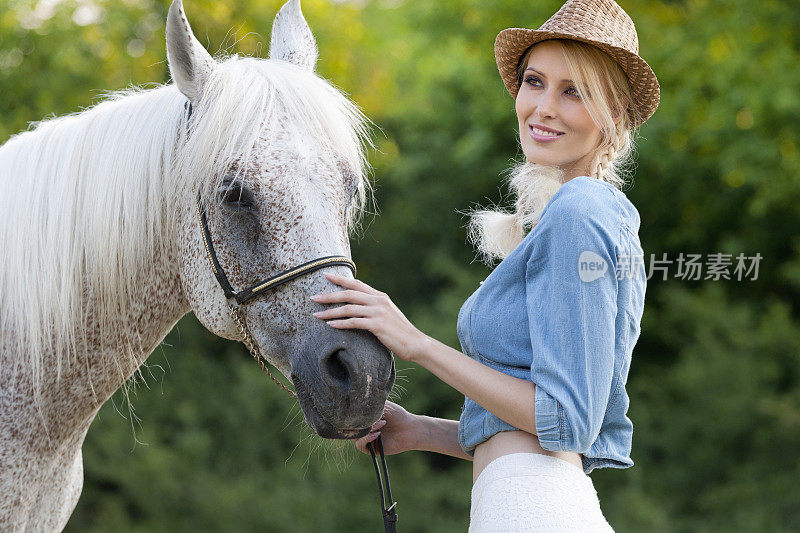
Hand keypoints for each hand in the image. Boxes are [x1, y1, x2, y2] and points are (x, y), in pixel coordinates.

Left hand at [310, 273, 428, 361]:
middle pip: (349, 294)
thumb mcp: (387, 314)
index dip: (340, 279)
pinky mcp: (378, 325)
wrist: (415, 343)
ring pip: (349, 308)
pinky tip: (330, 325)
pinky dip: (341, 323)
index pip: (357, 284)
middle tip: (313, 297)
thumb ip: (374, 307)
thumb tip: (358, 306)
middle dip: (329, 295)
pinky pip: (354, 322)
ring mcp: (378, 312)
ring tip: (316, 315)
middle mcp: (379, 301)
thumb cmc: (399, 331)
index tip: (325, 276)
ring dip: (330, 311)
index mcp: (380, 296)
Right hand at [353, 401, 418, 455]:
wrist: (409, 429)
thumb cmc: (397, 415)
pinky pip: (360, 445)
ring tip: (381, 424)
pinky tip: (377, 434)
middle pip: (350, 426)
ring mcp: (366, 438)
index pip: (350, 417)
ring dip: (366, 429)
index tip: (359, 409)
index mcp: (365, 418)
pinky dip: (366, 438)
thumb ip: (369, 405)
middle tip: (373, 416)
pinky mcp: (370, 449)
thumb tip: (355, 404)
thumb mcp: (382, 406)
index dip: (351, 414)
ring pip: (354, 436)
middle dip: (360, 421)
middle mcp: (364, 428)